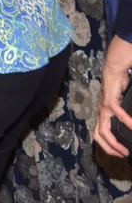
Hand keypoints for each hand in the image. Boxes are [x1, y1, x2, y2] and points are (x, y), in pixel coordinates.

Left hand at [95, 36, 131, 156]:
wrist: (114, 71)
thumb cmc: (118, 87)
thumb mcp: (120, 105)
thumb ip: (123, 115)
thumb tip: (130, 125)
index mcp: (102, 114)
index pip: (98, 134)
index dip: (107, 146)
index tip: (120, 153)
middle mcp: (100, 112)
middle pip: (98, 136)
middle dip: (109, 149)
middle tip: (122, 155)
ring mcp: (103, 107)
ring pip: (103, 130)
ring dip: (114, 142)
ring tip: (125, 150)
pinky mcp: (109, 101)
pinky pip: (117, 114)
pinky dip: (126, 122)